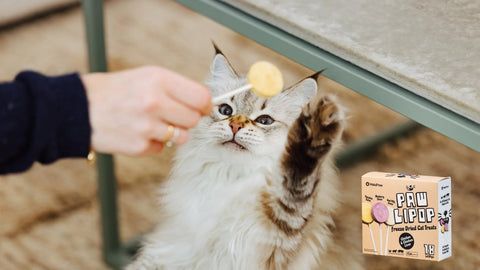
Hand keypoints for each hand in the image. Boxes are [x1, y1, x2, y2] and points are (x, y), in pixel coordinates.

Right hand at [81, 66, 211, 154]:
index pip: (201, 97)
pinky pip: (162, 148)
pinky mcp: (140, 146)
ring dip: (172, 133)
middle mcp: (155, 101)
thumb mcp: (144, 77)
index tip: (203, 108)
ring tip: (152, 124)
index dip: (205, 105)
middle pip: (194, 119)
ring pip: (182, 136)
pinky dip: (153, 143)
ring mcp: (147, 126)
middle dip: (186, 119)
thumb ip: (174, 88)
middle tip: (171, 115)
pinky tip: (137, 133)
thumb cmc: (113, 91)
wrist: (76, 110)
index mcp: (158, 79)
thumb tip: (203, 103)